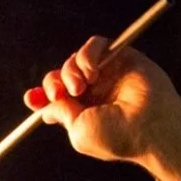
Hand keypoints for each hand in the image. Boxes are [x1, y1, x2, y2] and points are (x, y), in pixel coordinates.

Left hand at [24, 37, 180, 163]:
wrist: (148, 126)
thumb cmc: (115, 135)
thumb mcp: (78, 131)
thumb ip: (61, 114)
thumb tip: (44, 109)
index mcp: (81, 113)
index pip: (55, 100)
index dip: (40, 96)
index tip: (31, 97)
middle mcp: (92, 93)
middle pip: (60, 77)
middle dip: (53, 83)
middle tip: (60, 92)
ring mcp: (106, 74)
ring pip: (73, 60)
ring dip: (70, 71)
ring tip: (82, 85)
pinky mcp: (119, 57)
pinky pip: (94, 45)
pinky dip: (87, 54)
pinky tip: (92, 70)